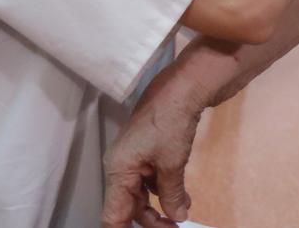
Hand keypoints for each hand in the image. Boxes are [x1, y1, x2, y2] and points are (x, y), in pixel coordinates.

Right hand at [101, 68, 207, 226]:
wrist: (185, 85)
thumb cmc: (171, 122)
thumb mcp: (172, 163)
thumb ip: (171, 194)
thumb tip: (177, 217)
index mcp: (118, 169)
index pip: (112, 215)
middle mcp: (121, 165)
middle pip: (128, 206)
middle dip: (150, 221)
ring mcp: (135, 156)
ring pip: (142, 194)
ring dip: (160, 207)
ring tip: (181, 215)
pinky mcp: (149, 148)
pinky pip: (152, 179)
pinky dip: (165, 190)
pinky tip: (183, 197)